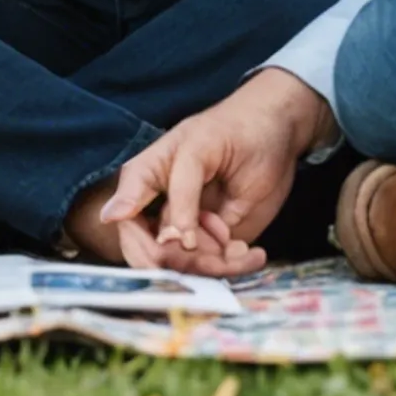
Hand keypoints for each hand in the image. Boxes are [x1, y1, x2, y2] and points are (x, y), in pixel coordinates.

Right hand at [98, 68, 334, 275]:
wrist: (278, 131)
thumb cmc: (234, 127)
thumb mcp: (200, 149)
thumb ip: (172, 189)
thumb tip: (117, 217)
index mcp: (146, 180)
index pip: (127, 224)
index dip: (145, 248)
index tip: (181, 246)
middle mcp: (163, 209)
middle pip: (158, 256)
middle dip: (188, 263)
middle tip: (221, 247)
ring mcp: (191, 228)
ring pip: (189, 268)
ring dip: (217, 266)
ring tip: (244, 251)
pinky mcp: (218, 240)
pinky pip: (218, 268)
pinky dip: (236, 266)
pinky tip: (253, 254)